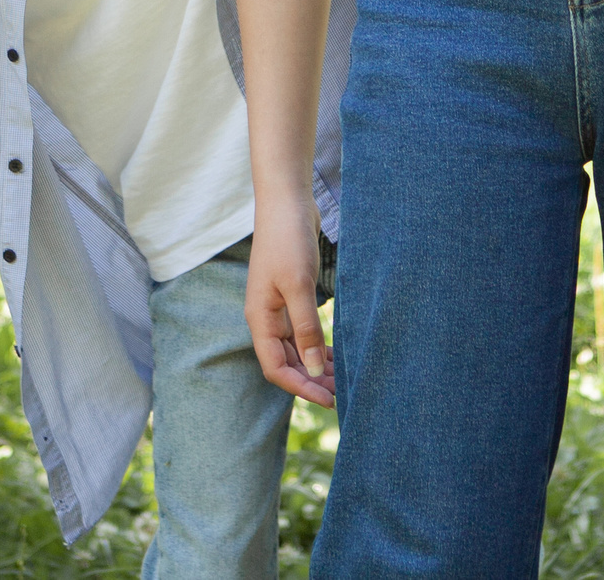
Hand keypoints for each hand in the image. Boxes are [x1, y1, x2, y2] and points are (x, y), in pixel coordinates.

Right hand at [245, 202, 333, 406]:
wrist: (287, 203)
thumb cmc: (288, 241)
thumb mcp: (298, 285)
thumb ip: (306, 327)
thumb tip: (313, 369)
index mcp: (260, 320)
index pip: (276, 368)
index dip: (301, 387)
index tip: (329, 399)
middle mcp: (266, 319)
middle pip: (287, 363)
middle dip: (312, 381)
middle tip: (343, 393)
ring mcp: (278, 308)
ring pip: (296, 349)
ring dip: (316, 366)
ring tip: (342, 378)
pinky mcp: (291, 297)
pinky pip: (302, 333)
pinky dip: (317, 346)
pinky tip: (333, 354)